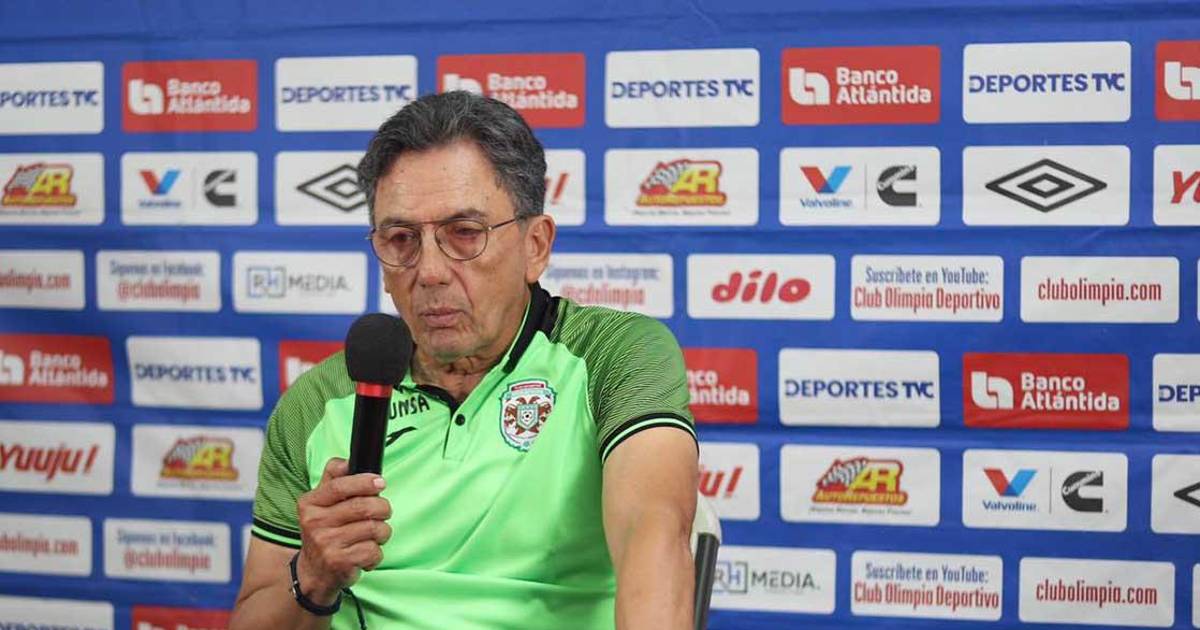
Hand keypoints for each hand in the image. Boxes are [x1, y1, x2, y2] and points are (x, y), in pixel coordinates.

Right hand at [294, 458, 391, 603]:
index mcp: (309, 503)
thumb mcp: (320, 504)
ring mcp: (326, 543)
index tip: (380, 483)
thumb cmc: (325, 531)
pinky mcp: (339, 562)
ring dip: (382, 532)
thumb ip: (333, 479)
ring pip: (374, 529)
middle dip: (383, 508)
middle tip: (383, 513)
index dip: (364, 482)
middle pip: (364, 507)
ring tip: (373, 536)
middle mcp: (314, 522)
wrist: (313, 573)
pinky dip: (377, 553)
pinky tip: (365, 555)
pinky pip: (374, 551)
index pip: (340, 486)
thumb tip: (347, 461)